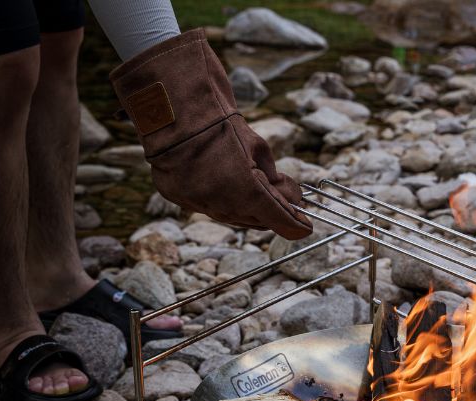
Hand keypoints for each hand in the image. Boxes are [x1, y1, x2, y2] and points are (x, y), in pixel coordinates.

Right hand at [110, 29, 311, 239]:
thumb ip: (275, 178)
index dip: (295, 224)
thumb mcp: (257, 146)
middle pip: (256, 221)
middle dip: (271, 213)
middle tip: (283, 201)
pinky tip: (222, 183)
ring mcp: (196, 202)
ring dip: (246, 208)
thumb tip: (291, 197)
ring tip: (254, 189)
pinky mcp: (176, 196)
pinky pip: (206, 206)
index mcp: (245, 192)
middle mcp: (221, 204)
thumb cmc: (217, 118)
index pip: (279, 220)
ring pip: (231, 217)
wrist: (171, 99)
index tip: (305, 226)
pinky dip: (219, 199)